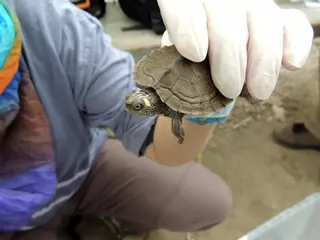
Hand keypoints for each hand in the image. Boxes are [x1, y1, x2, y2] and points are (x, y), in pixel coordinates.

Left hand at [158, 0, 313, 99]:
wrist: (206, 56)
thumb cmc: (185, 59)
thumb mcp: (172, 60)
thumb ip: (173, 64)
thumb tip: (177, 81)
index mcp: (186, 3)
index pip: (184, 5)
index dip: (189, 26)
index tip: (196, 54)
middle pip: (227, 16)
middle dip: (230, 56)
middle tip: (229, 90)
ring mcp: (251, 6)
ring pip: (263, 19)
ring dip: (262, 59)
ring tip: (257, 92)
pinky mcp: (276, 19)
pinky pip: (292, 24)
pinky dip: (295, 43)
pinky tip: (291, 65)